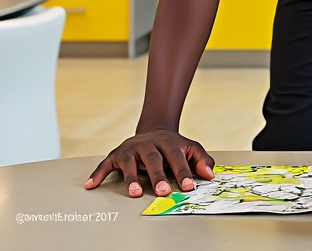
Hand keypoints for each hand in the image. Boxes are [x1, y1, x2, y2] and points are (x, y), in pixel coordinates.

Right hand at [84, 130, 214, 197]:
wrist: (154, 129)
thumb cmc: (173, 145)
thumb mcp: (190, 148)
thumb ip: (202, 160)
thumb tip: (210, 174)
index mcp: (169, 142)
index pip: (177, 157)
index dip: (183, 172)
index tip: (189, 186)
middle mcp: (148, 143)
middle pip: (154, 159)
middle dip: (158, 176)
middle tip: (163, 192)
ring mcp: (131, 148)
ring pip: (130, 162)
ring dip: (131, 178)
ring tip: (135, 193)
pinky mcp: (115, 154)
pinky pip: (105, 164)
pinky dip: (97, 174)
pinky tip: (91, 185)